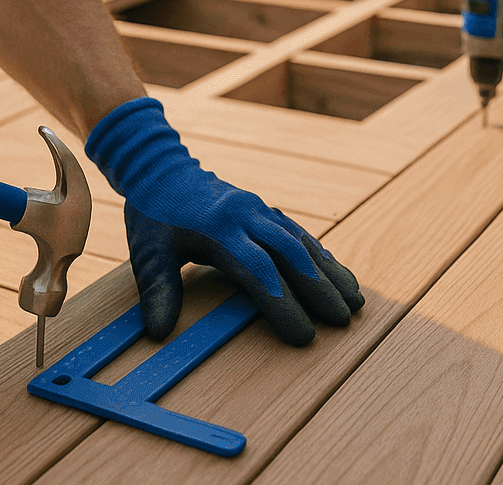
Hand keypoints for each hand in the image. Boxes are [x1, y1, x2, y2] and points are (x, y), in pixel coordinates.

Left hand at [87, 97, 363, 343]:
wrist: (161, 166)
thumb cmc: (154, 214)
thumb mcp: (147, 250)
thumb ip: (158, 288)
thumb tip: (159, 332)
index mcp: (219, 227)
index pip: (258, 270)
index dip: (283, 304)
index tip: (303, 335)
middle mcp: (246, 215)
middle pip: (291, 254)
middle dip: (320, 289)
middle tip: (343, 320)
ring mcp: (259, 210)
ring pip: (302, 241)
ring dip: (329, 271)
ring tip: (355, 300)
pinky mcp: (265, 209)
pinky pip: (299, 232)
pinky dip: (321, 255)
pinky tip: (338, 274)